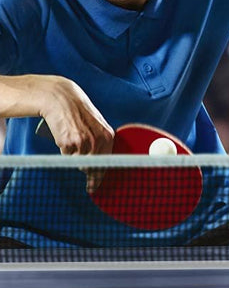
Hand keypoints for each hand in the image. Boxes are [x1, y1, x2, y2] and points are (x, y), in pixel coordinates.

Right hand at [37, 77, 114, 191]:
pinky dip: (65, 150)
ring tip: (73, 143)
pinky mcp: (68, 143)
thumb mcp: (95, 125)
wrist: (62, 99)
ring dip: (75, 158)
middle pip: (93, 167)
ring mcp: (83, 142)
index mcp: (108, 135)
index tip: (98, 188)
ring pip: (79, 162)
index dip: (103, 176)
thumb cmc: (79, 113)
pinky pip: (66, 155)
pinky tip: (65, 138)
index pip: (108, 161)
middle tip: (90, 188)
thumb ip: (100, 141)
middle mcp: (97, 140)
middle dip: (91, 177)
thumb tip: (100, 163)